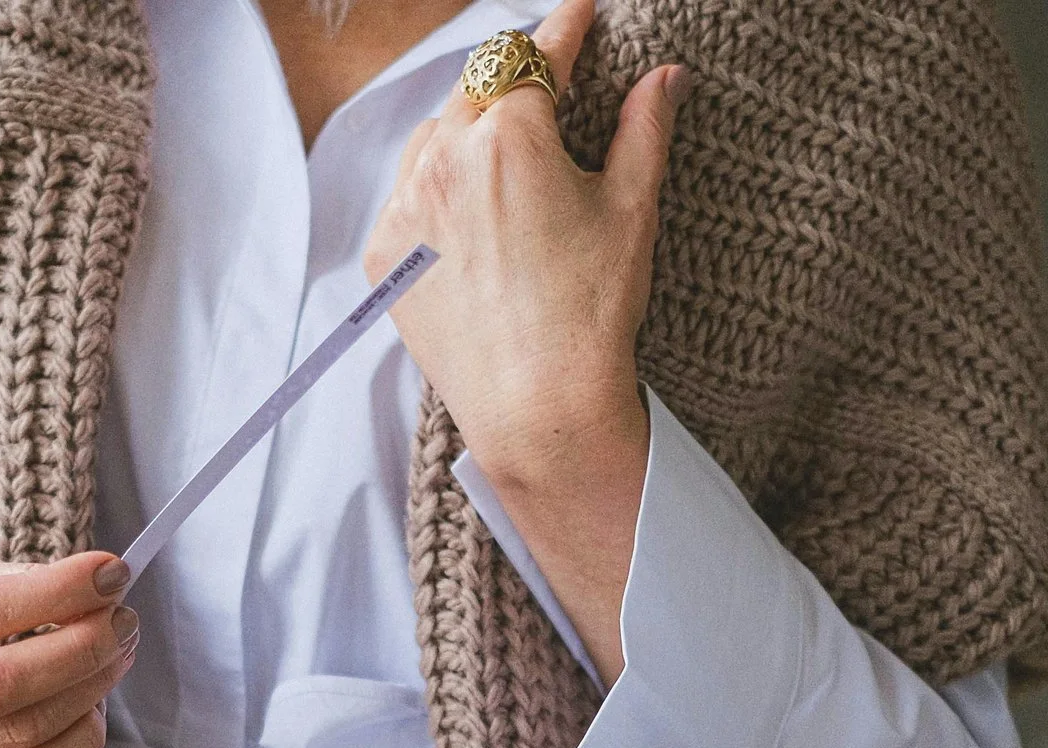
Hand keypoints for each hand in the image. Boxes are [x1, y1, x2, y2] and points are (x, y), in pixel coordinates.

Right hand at [0, 553, 138, 747]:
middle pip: (4, 682)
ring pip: (27, 731)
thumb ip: (2, 578)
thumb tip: (91, 585)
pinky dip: (80, 738)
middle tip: (123, 620)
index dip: (57, 592)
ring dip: (92, 688)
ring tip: (117, 652)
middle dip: (83, 646)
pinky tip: (92, 704)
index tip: (110, 573)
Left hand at [364, 0, 687, 683]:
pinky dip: (435, 194)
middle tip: (541, 79)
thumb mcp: (631, 209)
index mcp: (509, 135)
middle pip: (477, 89)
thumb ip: (644, 129)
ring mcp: (405, 209)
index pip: (536, 57)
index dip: (563, 29)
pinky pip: (408, 200)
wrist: (536, 408)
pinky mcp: (383, 256)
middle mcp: (444, 160)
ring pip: (435, 140)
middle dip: (511, 80)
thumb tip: (664, 76)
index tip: (578, 10)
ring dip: (467, 133)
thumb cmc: (592, 313)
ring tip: (504, 153)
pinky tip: (470, 217)